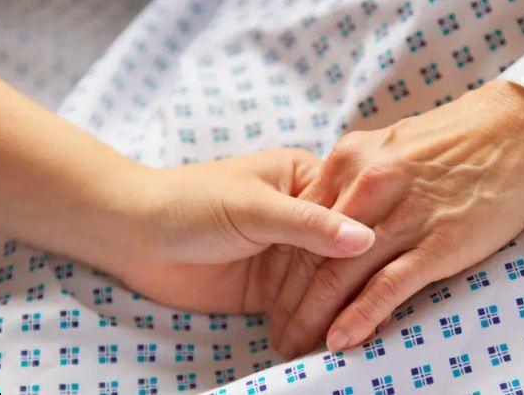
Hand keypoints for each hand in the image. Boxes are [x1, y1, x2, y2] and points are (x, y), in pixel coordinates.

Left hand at [86, 148, 374, 312]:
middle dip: (346, 287)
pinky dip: (312, 325)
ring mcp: (289, 255)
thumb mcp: (253, 208)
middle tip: (366, 319)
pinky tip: (325, 343)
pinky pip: (302, 308)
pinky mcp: (272, 289)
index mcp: (306, 180)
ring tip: (348, 339)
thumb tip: (367, 240)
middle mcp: (304, 217)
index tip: (388, 272)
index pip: (350, 213)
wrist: (135, 236)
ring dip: (331, 312)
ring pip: (325, 285)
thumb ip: (308, 225)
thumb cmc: (192, 203)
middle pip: (341, 255)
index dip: (366, 244)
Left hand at [269, 81, 523, 357]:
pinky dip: (360, 316)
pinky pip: (388, 285)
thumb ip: (355, 180)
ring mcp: (402, 213)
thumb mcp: (389, 146)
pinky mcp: (437, 241)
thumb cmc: (454, 141)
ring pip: (340, 274)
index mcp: (349, 160)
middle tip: (278, 335)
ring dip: (314, 318)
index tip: (271, 300)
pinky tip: (340, 339)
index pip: (299, 225)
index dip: (279, 270)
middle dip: (288, 303)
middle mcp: (366, 184)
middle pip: (311, 254)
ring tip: (298, 347)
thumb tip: (329, 219)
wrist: (519, 126)